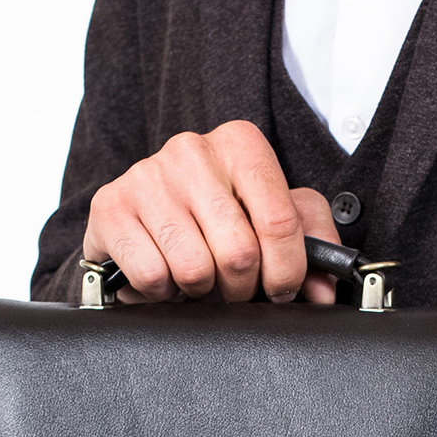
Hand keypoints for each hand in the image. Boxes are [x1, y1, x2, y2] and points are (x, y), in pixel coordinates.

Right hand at [82, 119, 339, 304]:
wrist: (142, 216)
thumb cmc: (213, 219)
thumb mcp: (272, 217)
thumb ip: (311, 244)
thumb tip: (325, 290)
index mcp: (240, 144)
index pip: (280, 221)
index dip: (287, 271)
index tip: (281, 289)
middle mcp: (192, 151)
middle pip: (239, 253)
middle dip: (242, 288)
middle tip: (234, 288)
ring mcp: (147, 176)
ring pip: (195, 270)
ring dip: (200, 291)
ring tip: (196, 277)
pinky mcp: (110, 208)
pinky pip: (153, 276)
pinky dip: (162, 292)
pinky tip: (165, 273)